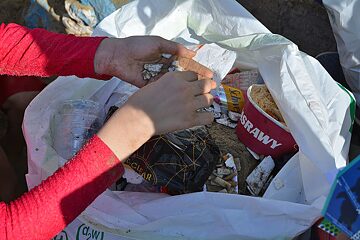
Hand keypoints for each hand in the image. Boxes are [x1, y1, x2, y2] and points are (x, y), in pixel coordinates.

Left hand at [94, 36, 212, 86]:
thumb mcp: (158, 43)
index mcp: (168, 57)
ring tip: (201, 97)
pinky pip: (164, 91)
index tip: (210, 75)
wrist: (118, 57)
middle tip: (209, 89)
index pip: (187, 65)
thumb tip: (192, 54)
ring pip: (176, 86)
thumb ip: (174, 49)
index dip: (198, 70)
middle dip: (197, 83)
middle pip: (184, 77)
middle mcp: (166, 69)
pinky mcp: (151, 87)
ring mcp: (159, 79)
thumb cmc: (137, 46)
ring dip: (187, 91)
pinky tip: (184, 101)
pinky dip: (173, 96)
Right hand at [97, 71, 215, 159]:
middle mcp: (184, 89)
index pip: (195, 74)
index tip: (195, 85)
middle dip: (207, 88)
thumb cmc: (140, 102)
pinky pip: (208, 117)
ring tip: (202, 106)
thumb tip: (178, 86)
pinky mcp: (189, 119)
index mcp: (175, 78)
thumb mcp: (155, 84)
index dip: (196, 80)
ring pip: (209, 99)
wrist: (136, 119)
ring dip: (207, 102)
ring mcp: (188, 104)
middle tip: (204, 93)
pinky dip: (208, 117)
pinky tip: (203, 117)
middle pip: (206, 84)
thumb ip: (169, 83)